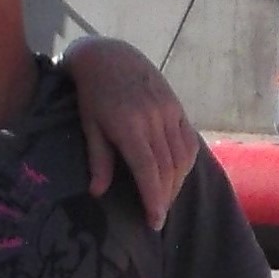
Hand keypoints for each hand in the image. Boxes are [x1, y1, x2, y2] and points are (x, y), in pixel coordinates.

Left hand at [60, 36, 197, 229]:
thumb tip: (98, 193)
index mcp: (129, 126)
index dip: (153, 199)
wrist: (109, 56)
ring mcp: (169, 112)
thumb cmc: (93, 94)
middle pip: (167, 168)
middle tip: (157, 218)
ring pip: (182, 156)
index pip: (148, 170)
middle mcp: (154, 120)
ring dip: (176, 183)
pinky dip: (186, 162)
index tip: (154, 221)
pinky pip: (188, 140)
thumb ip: (97, 160)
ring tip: (165, 200)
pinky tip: (176, 176)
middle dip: (165, 197)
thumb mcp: (89, 126)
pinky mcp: (177, 106)